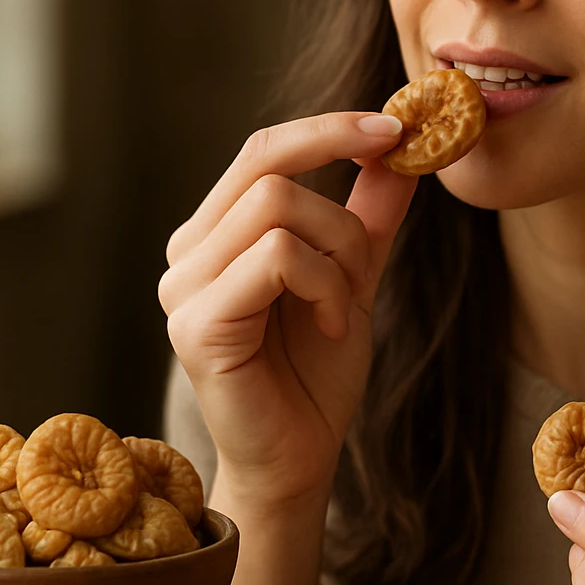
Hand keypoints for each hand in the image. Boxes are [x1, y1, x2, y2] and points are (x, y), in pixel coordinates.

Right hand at [159, 111, 415, 506]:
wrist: (300, 457)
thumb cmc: (316, 371)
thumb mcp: (353, 276)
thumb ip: (368, 214)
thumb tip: (401, 147)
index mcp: (216, 232)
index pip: (263, 149)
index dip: (329, 128)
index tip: (395, 128)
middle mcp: (187, 252)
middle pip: (270, 167)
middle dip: (341, 210)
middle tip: (365, 265)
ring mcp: (183, 287)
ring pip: (278, 209)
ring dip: (337, 255)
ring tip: (344, 308)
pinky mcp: (197, 324)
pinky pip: (276, 258)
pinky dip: (325, 287)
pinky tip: (333, 328)